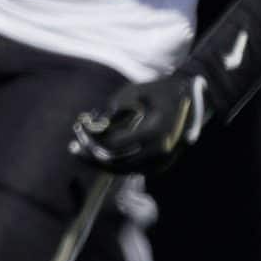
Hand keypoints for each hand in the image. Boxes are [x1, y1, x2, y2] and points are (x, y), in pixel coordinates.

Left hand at [71, 72, 205, 174]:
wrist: (189, 100)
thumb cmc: (156, 91)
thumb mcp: (132, 92)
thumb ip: (113, 109)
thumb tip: (92, 126)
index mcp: (157, 131)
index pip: (115, 144)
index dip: (92, 138)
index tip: (78, 126)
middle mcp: (161, 151)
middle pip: (116, 162)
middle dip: (91, 155)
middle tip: (72, 147)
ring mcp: (161, 162)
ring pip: (122, 170)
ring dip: (98, 162)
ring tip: (78, 151)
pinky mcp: (158, 167)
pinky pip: (130, 169)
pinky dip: (112, 162)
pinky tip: (94, 153)